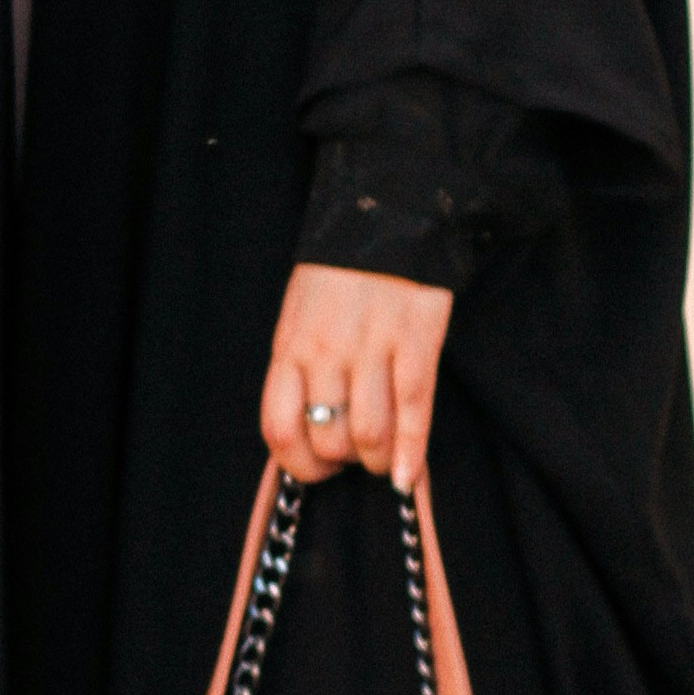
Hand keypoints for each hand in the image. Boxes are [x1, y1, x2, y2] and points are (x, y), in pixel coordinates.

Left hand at [262, 263, 453, 495]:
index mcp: (290, 347)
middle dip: (343, 462)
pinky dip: (411, 453)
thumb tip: (309, 430)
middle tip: (356, 455)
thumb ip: (300, 369)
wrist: (386, 217)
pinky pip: (412, 410)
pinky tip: (409, 477)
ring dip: (377, 460)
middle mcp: (325, 353)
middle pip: (327, 438)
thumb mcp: (299, 318)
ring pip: (368, 435)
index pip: (278, 428)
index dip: (298, 463)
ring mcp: (371, 349)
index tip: (316, 468)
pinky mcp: (415, 343)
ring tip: (384, 457)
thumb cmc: (338, 277)